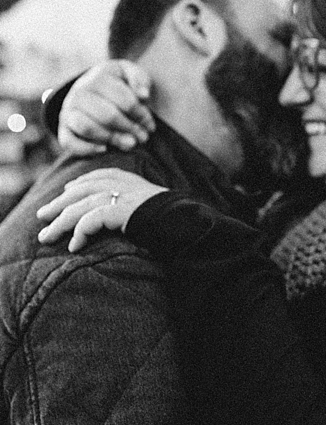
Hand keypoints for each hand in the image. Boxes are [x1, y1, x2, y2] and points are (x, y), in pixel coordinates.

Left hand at [37, 168, 166, 251]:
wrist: (185, 221)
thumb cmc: (170, 217)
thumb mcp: (149, 202)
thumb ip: (131, 201)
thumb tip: (116, 213)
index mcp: (127, 178)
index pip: (95, 177)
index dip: (77, 185)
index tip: (65, 193)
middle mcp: (120, 184)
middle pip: (79, 192)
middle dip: (58, 205)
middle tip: (42, 216)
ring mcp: (118, 196)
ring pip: (78, 208)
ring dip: (59, 224)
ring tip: (46, 237)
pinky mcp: (118, 211)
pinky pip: (90, 222)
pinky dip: (79, 234)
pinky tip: (74, 247)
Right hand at [58, 60, 155, 155]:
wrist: (92, 88)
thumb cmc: (117, 83)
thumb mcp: (129, 74)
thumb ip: (139, 80)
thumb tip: (143, 95)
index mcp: (98, 77)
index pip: (124, 100)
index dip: (141, 115)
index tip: (150, 125)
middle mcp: (79, 92)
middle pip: (107, 115)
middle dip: (129, 129)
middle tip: (143, 138)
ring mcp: (68, 111)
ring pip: (88, 128)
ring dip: (112, 139)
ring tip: (130, 144)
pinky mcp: (63, 128)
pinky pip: (69, 142)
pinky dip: (87, 148)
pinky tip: (105, 149)